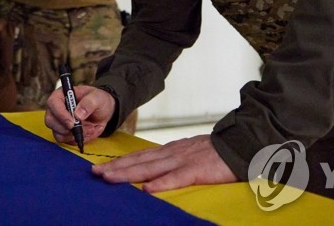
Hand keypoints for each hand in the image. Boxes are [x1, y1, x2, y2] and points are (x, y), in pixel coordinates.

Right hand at [44, 84, 114, 145]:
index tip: (72, 122)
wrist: (102, 112)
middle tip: (80, 128)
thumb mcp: (98, 98)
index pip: (53, 103)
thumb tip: (77, 114)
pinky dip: (76, 139)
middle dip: (65, 128)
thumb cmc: (98, 100)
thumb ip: (89, 103)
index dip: (60, 114)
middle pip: (50, 121)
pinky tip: (86, 133)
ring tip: (89, 128)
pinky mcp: (64, 133)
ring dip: (73, 135)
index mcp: (62, 95)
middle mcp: (56, 109)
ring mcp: (59, 122)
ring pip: (57, 133)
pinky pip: (66, 141)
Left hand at [92, 134, 234, 192]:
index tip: (102, 167)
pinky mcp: (196, 170)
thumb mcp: (189, 153)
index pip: (139, 157)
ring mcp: (182, 160)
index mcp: (169, 150)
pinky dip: (161, 183)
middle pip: (138, 161)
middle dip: (115, 167)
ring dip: (127, 173)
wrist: (239, 144)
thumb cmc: (214, 153)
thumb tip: (154, 173)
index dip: (120, 162)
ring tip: (109, 178)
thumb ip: (172, 162)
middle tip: (95, 173)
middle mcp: (171, 153)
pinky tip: (147, 189)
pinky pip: (176, 178)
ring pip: (150, 168)